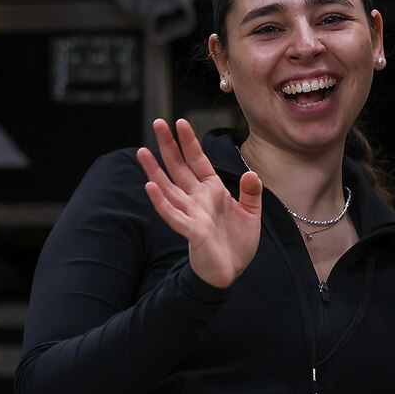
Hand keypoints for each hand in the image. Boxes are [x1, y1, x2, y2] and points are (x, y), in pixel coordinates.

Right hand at [136, 118, 262, 287]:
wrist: (232, 271)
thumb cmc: (238, 243)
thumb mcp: (251, 213)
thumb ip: (251, 192)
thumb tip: (251, 173)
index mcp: (212, 191)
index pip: (198, 162)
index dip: (189, 143)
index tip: (181, 122)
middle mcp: (198, 199)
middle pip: (179, 168)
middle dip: (169, 146)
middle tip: (158, 122)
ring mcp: (192, 214)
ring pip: (169, 188)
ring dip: (156, 171)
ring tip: (143, 152)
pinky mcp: (192, 231)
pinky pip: (173, 215)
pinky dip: (161, 201)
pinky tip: (150, 186)